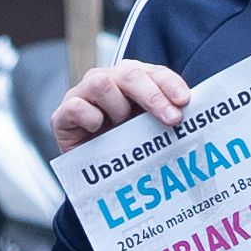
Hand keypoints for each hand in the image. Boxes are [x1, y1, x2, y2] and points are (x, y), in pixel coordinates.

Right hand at [48, 56, 190, 151]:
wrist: (91, 178)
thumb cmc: (123, 150)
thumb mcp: (148, 132)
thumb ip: (165, 117)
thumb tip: (188, 115)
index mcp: (131, 80)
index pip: (153, 72)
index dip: (170, 84)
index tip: (184, 102)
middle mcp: (107, 81)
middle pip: (130, 74)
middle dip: (153, 97)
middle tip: (171, 119)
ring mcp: (82, 94)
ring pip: (102, 84)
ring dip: (117, 109)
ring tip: (120, 128)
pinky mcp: (62, 114)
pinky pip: (77, 107)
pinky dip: (90, 118)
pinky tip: (97, 130)